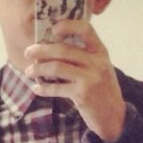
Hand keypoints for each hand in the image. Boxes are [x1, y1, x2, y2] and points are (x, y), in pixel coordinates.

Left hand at [24, 20, 125, 142]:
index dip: (68, 25)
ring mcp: (90, 78)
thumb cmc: (102, 90)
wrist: (114, 117)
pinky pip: (57, 88)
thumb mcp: (99, 68)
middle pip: (63, 50)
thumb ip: (84, 56)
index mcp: (100, 52)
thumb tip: (52, 47)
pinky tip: (37, 89)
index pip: (85, 29)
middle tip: (28, 52)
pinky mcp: (82, 95)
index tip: (53, 28)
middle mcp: (96, 62)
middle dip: (41, 50)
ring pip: (57, 67)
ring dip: (38, 69)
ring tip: (28, 71)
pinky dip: (44, 88)